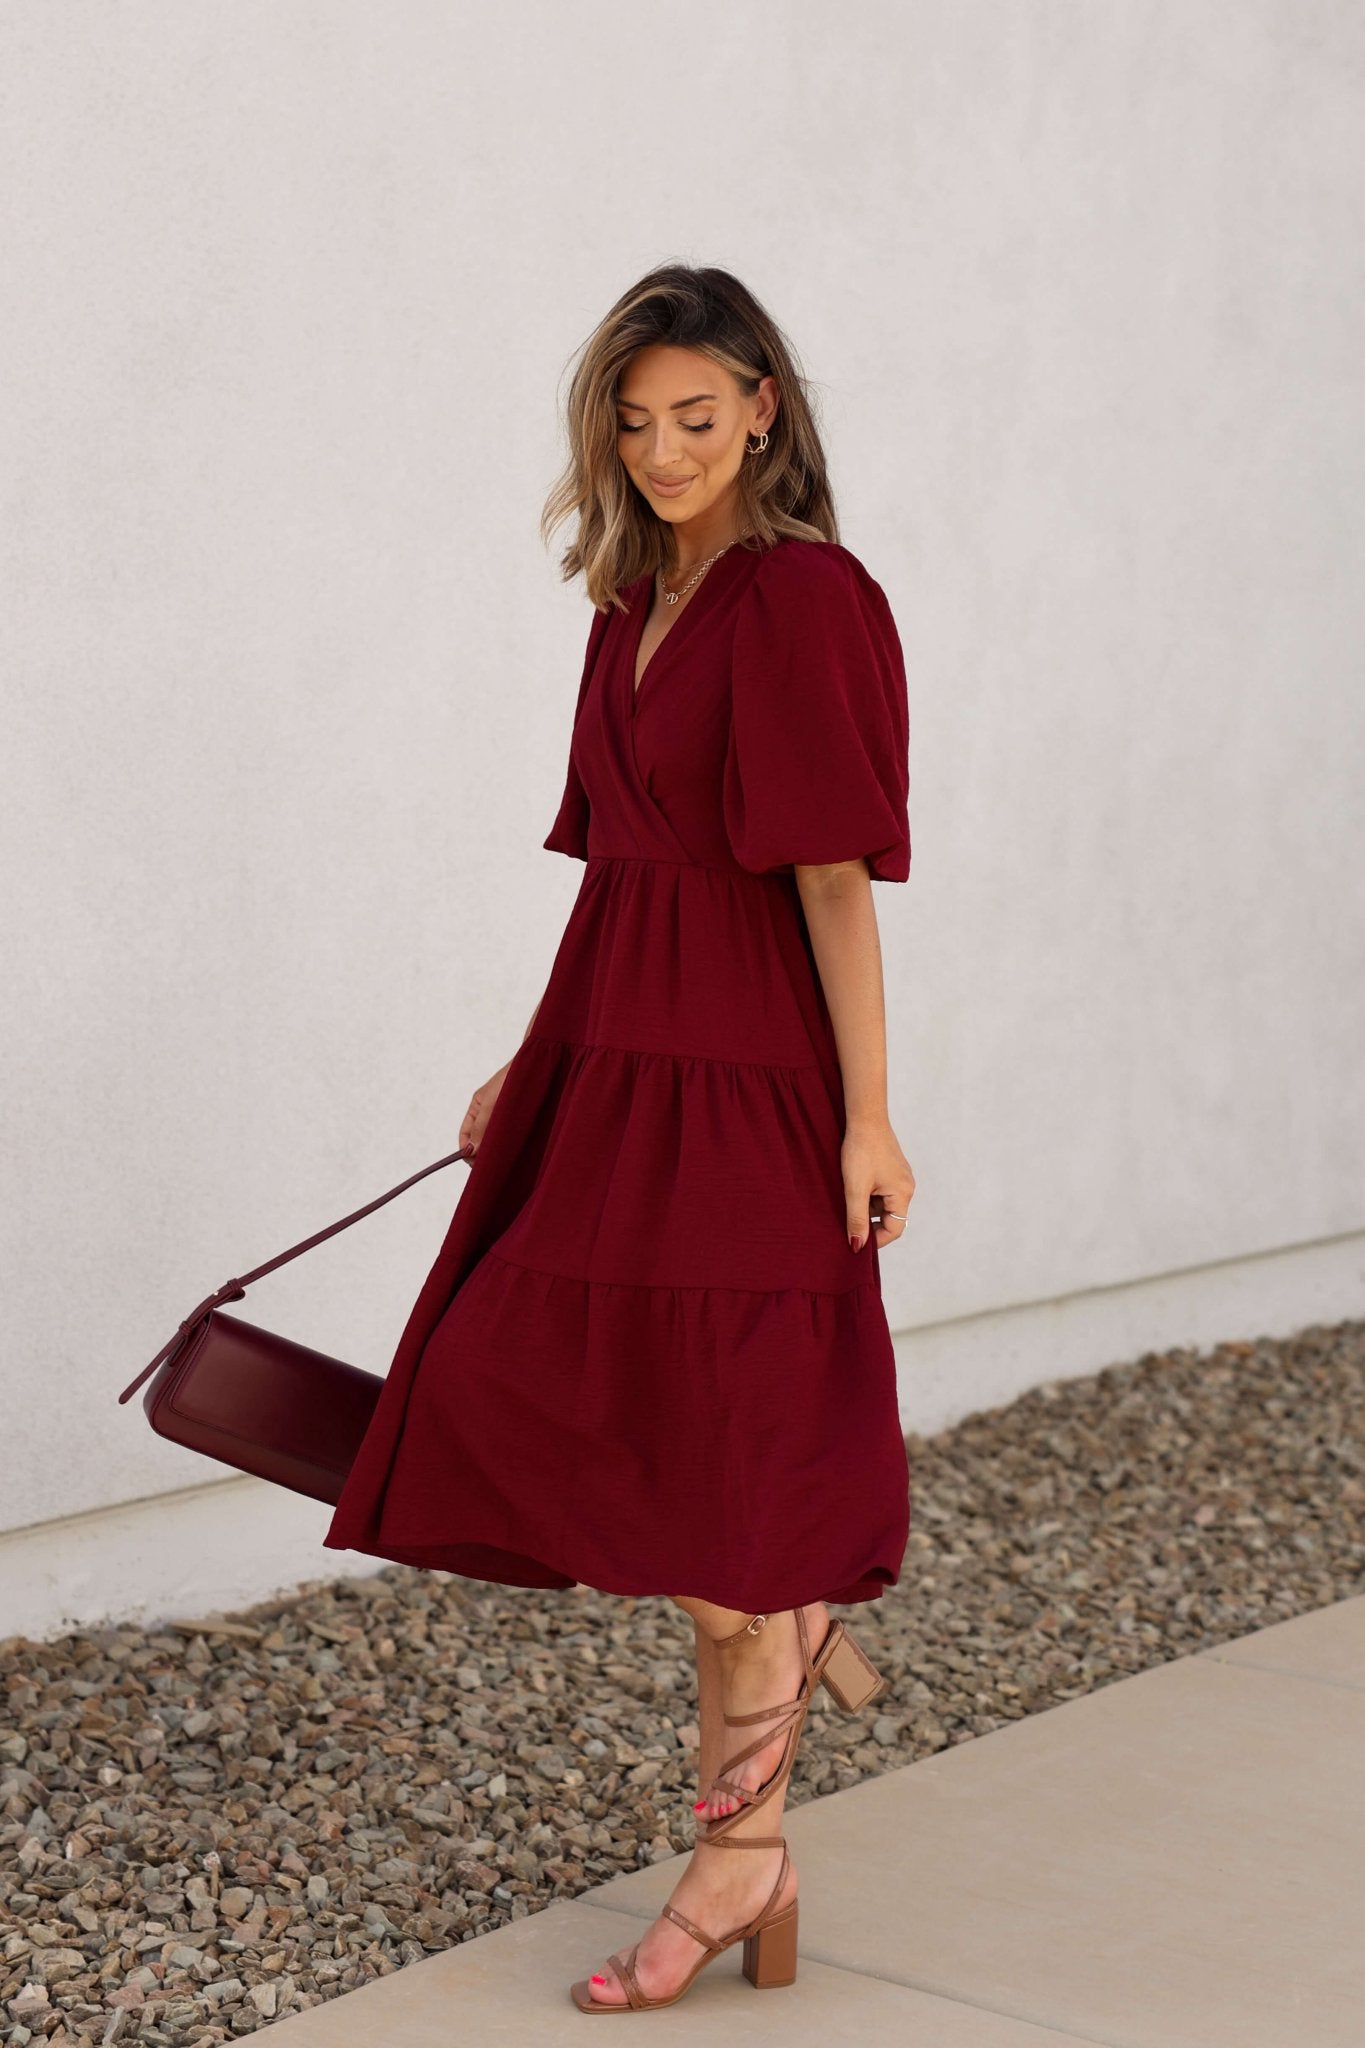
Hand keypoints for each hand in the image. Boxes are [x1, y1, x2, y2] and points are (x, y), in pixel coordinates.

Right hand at [459, 1059, 513, 1159]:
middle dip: (483, 1154)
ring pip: (496, 1140)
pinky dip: (511, 1145)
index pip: (465, 1135)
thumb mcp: (491, 1104)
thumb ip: (480, 1127)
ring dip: (498, 1150)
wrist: (540, 1064)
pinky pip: (511, 1136)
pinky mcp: (521, 1119)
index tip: (475, 1165)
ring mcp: (505, 1117)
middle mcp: (490, 1114)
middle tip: (492, 1165)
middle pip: (480, 1140)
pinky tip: (517, 1151)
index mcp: (477, 1108)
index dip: (467, 1150)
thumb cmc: (512, 1079)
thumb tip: (469, 1151)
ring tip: (505, 1159)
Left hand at [842, 1119, 915, 1252]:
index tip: (856, 1242)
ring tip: (847, 1199)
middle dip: (869, 1223)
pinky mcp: (891, 1169)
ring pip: (883, 1204)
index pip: (895, 1229)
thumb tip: (857, 1246)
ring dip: (866, 1207)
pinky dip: (867, 1194)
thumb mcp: (855, 1189)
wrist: (864, 1118)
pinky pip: (881, 1191)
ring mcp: (899, 1177)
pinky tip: (852, 1187)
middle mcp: (906, 1187)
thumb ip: (856, 1219)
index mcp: (903, 1193)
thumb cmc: (861, 1151)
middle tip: (847, 1222)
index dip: (876, 1240)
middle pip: (890, 1218)